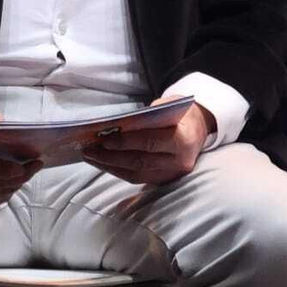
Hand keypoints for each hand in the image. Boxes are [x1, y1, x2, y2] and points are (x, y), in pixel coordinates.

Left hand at [83, 96, 213, 184]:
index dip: (124, 142)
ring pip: (137, 174)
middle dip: (110, 157)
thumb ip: (144, 118)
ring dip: (110, 166)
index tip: (102, 140)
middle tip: (88, 150)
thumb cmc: (177, 113)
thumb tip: (114, 127)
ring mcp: (174, 173)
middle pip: (140, 161)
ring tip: (90, 157)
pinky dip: (119, 171)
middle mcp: (180, 161)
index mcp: (182, 139)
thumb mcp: (165, 107)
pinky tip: (104, 163)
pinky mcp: (166, 180)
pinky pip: (139, 178)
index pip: (149, 142)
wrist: (198, 128)